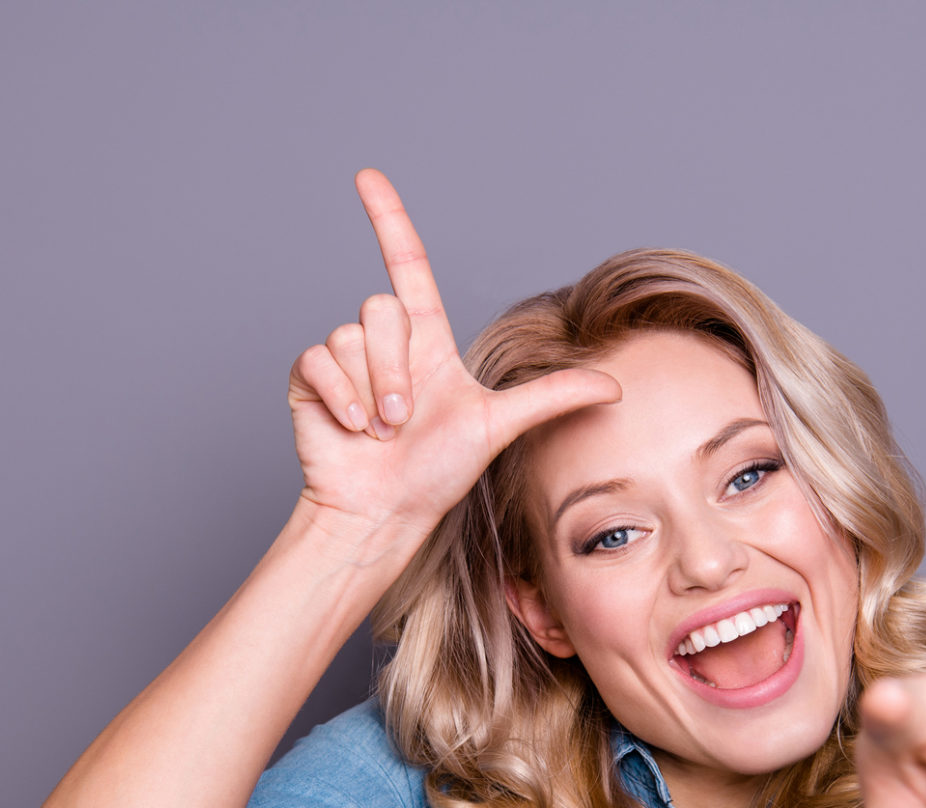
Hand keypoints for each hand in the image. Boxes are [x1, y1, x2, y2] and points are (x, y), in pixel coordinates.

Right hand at [286, 168, 621, 551]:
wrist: (382, 513)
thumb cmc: (435, 475)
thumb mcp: (498, 427)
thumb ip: (552, 397)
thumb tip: (615, 385)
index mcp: (426, 341)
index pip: (405, 265)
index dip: (389, 220)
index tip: (367, 177)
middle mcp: (385, 343)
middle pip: (382, 308)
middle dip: (396, 370)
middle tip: (403, 419)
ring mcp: (344, 360)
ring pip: (351, 334)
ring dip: (371, 390)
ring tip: (380, 430)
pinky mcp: (310, 379)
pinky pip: (320, 360)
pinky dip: (340, 398)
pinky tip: (351, 430)